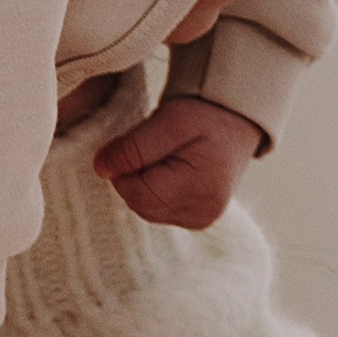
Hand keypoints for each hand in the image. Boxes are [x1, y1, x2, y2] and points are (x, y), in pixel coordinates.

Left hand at [93, 92, 263, 229]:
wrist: (237, 122)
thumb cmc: (207, 116)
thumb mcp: (171, 120)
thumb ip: (134, 146)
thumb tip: (101, 169)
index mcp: (199, 190)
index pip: (135, 192)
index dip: (124, 168)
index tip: (139, 142)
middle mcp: (202, 214)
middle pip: (139, 204)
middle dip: (134, 175)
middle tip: (155, 147)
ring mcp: (200, 220)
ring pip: (145, 208)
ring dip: (144, 182)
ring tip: (166, 156)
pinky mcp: (197, 220)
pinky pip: (157, 210)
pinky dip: (155, 190)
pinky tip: (171, 169)